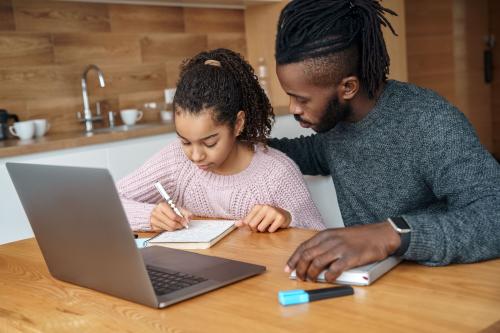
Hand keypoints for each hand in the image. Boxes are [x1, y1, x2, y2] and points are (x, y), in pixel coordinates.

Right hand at [150, 203, 191, 230]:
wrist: (156, 210)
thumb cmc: (168, 209)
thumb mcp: (177, 208)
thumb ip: (185, 212)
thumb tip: (190, 218)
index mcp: (162, 206)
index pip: (174, 216)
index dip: (181, 220)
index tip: (186, 222)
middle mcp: (156, 213)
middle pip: (172, 224)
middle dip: (180, 225)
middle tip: (183, 225)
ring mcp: (153, 220)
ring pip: (169, 229)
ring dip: (175, 228)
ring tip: (177, 224)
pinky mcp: (154, 227)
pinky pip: (165, 231)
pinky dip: (170, 229)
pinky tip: (170, 225)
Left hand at [235, 204, 290, 232]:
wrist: (284, 215)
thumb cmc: (268, 217)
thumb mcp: (256, 218)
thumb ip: (246, 221)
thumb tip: (236, 224)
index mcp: (257, 207)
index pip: (246, 222)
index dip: (250, 227)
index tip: (256, 225)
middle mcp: (265, 207)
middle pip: (252, 225)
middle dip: (257, 229)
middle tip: (263, 226)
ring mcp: (273, 212)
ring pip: (261, 228)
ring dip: (265, 230)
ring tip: (269, 225)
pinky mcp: (280, 218)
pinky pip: (271, 230)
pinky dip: (272, 231)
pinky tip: (275, 226)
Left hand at [285, 221, 400, 281]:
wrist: (380, 235)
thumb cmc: (359, 237)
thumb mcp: (338, 236)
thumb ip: (325, 245)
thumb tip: (310, 260)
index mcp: (325, 234)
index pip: (303, 247)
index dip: (293, 259)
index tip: (288, 268)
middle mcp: (330, 240)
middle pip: (307, 255)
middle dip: (299, 268)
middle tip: (299, 277)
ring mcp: (340, 248)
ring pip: (317, 263)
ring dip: (311, 274)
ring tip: (311, 280)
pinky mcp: (350, 257)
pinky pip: (334, 269)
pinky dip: (328, 276)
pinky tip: (328, 279)